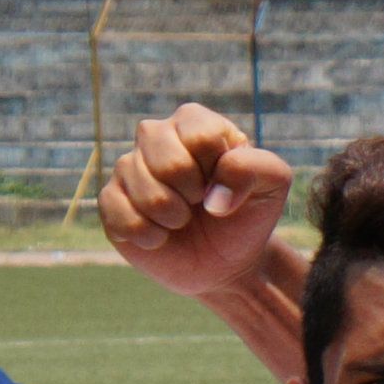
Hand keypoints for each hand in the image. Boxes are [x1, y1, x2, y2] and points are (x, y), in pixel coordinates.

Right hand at [102, 104, 293, 299]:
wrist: (225, 260)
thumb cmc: (248, 214)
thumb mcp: (273, 185)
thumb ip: (255, 169)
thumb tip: (213, 195)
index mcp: (195, 122)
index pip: (200, 137)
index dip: (218, 171)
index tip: (225, 184)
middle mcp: (156, 135)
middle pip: (168, 163)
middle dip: (193, 195)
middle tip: (201, 204)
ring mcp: (129, 166)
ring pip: (144, 189)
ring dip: (173, 217)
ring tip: (183, 220)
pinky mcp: (110, 199)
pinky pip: (117, 212)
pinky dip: (148, 234)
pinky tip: (160, 236)